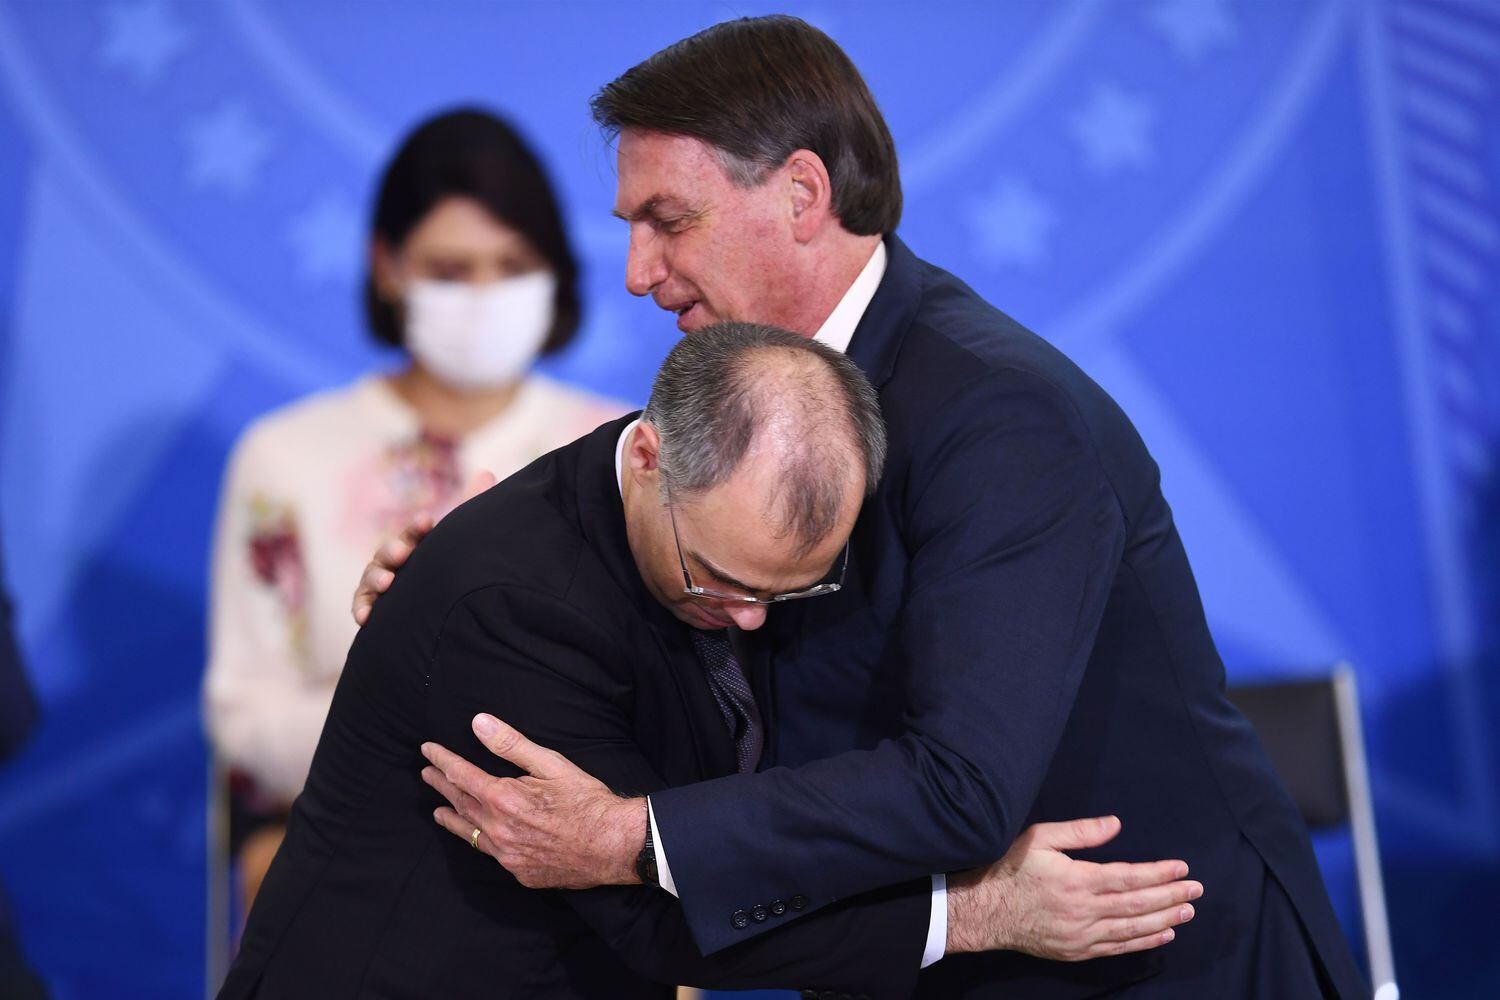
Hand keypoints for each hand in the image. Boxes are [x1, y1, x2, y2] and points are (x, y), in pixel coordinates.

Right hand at [351, 469, 496, 624]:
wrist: (439, 601)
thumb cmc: (448, 562)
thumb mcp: (460, 536)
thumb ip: (471, 505)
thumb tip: (487, 473)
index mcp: (416, 541)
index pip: (414, 530)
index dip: (418, 526)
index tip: (426, 521)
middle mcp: (396, 559)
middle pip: (389, 551)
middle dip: (393, 549)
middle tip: (403, 552)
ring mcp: (382, 580)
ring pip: (373, 575)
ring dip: (377, 578)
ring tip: (387, 583)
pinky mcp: (374, 603)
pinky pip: (362, 604)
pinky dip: (361, 608)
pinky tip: (366, 617)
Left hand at [420, 713, 644, 888]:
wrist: (613, 845)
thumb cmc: (586, 801)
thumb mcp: (551, 764)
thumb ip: (511, 744)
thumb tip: (479, 723)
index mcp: (503, 799)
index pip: (461, 775)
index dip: (442, 760)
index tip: (428, 750)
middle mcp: (499, 830)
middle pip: (460, 803)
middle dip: (442, 785)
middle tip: (427, 774)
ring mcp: (508, 855)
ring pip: (470, 833)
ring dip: (452, 818)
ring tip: (438, 811)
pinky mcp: (520, 872)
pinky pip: (492, 854)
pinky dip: (480, 841)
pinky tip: (480, 837)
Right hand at [946, 816, 1200, 960]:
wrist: (983, 911)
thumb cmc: (1010, 869)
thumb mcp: (1039, 838)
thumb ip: (1078, 831)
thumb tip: (1115, 824)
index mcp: (1078, 880)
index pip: (1130, 876)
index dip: (1159, 873)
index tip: (1182, 868)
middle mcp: (1085, 910)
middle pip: (1138, 904)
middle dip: (1171, 896)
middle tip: (1197, 890)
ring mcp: (1083, 934)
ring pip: (1133, 928)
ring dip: (1164, 919)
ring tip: (1188, 911)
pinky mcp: (1077, 950)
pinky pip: (1119, 948)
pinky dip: (1144, 942)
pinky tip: (1162, 934)